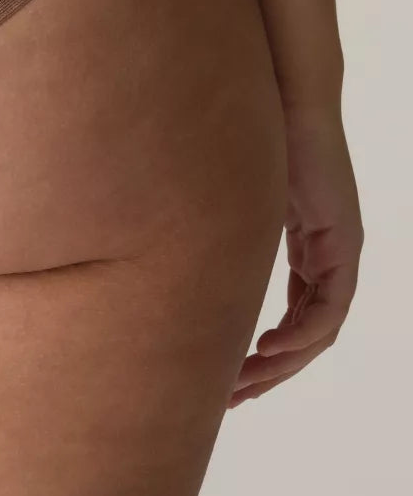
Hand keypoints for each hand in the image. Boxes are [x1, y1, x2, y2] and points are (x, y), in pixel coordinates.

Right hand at [230, 105, 361, 405]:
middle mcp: (329, 255)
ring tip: (243, 384)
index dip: (262, 352)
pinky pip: (327, 311)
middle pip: (305, 334)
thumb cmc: (246, 134)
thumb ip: (212, 228)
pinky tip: (264, 350)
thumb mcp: (225, 198)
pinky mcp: (342, 245)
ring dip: (282, 364)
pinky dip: (298, 337)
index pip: (292, 314)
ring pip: (318, 332)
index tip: (228, 377)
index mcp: (306, 246)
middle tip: (233, 398)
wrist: (284, 97)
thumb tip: (152, 240)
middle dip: (269, 372)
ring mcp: (340, 251)